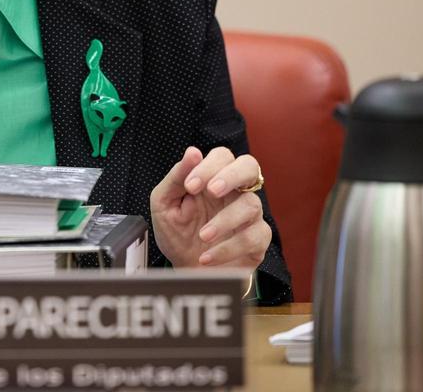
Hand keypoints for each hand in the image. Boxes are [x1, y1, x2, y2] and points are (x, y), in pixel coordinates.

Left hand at [149, 146, 270, 270]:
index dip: (209, 166)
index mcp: (212, 178)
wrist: (185, 270)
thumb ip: (176, 178)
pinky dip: (228, 248)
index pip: (222, 156)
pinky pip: (253, 237)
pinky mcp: (258, 240)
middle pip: (249, 166)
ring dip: (224, 220)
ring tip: (202, 235)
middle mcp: (235, 192)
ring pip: (251, 205)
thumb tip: (193, 152)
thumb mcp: (165, 203)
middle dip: (231, 175)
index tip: (190, 186)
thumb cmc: (177, 233)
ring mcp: (250, 215)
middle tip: (212, 191)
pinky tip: (207, 256)